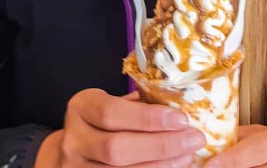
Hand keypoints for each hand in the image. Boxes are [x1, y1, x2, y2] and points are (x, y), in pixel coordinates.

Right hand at [35, 88, 205, 167]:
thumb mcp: (115, 104)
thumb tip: (184, 104)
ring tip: (186, 157)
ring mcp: (75, 167)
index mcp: (81, 107)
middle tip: (193, 139)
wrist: (74, 150)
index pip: (112, 113)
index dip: (148, 118)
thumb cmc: (105, 123)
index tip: (181, 119)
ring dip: (159, 165)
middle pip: (116, 147)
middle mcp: (73, 140)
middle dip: (160, 145)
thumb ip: (141, 105)